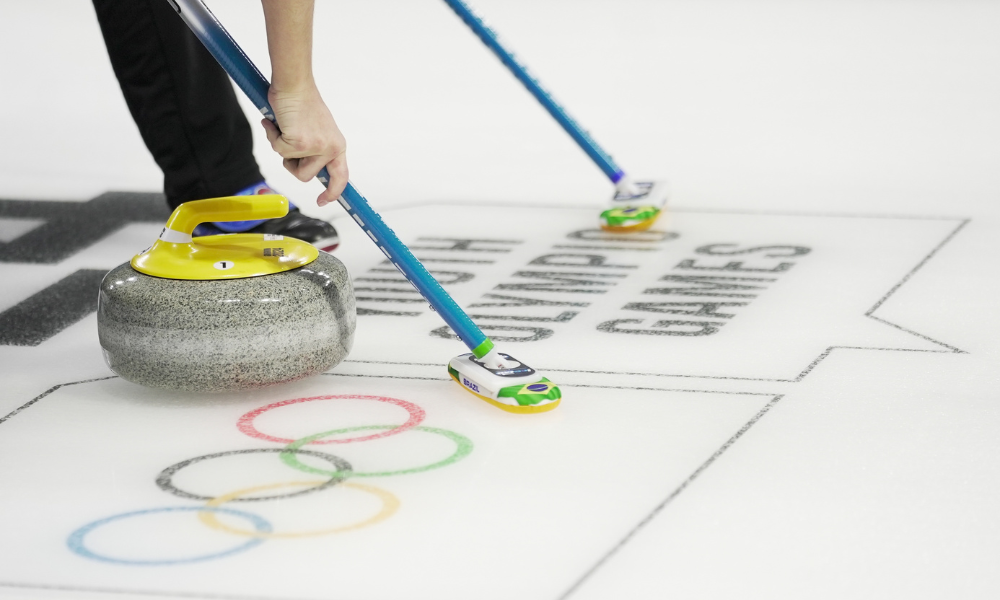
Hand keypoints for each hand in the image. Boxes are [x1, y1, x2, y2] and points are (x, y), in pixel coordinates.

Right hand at [261, 85, 347, 206]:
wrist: (293, 84)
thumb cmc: (301, 102)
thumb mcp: (316, 130)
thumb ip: (315, 149)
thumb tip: (304, 166)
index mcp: (337, 145)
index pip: (341, 177)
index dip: (333, 192)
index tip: (323, 201)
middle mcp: (331, 148)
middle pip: (306, 176)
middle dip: (291, 164)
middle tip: (288, 141)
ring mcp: (316, 147)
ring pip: (292, 167)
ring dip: (282, 151)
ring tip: (284, 129)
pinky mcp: (300, 143)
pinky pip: (279, 151)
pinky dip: (273, 136)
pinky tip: (277, 122)